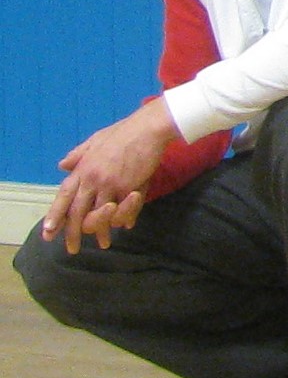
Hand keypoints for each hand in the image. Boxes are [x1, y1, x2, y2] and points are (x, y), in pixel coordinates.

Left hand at [44, 99, 177, 249]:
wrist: (148, 129)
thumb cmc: (124, 132)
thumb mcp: (95, 141)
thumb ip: (78, 154)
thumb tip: (62, 165)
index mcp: (82, 168)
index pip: (64, 195)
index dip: (56, 214)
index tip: (49, 231)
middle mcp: (92, 178)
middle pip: (78, 212)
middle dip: (73, 233)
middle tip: (72, 249)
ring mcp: (110, 183)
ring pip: (100, 215)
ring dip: (102, 231)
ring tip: (103, 244)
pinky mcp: (129, 186)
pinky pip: (125, 209)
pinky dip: (125, 219)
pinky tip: (127, 226)